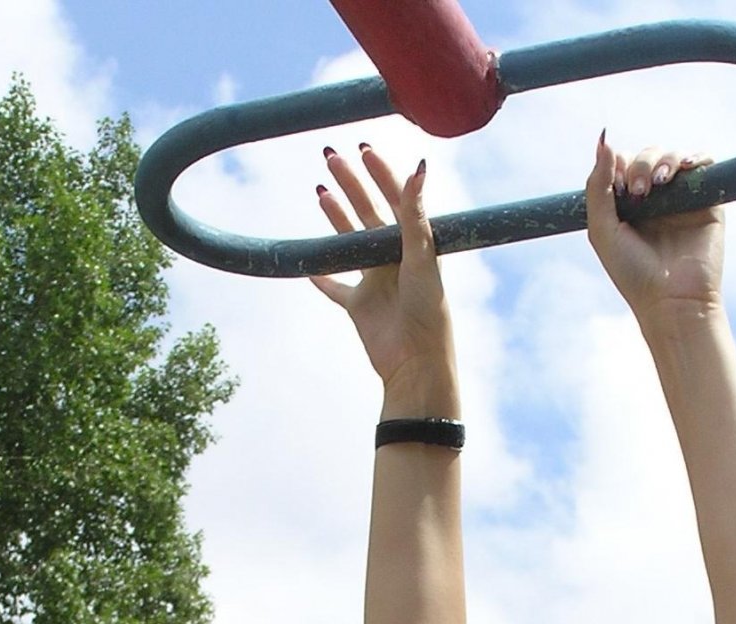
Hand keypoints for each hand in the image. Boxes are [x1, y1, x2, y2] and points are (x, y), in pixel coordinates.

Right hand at [311, 146, 457, 409]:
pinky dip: (320, 276)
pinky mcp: (358, 307)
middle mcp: (394, 259)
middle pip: (368, 214)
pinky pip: (335, 287)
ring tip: (320, 191)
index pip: (395, 200)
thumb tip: (419, 166)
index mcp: (414, 245)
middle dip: (351, 185)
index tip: (364, 150)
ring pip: (348, 243)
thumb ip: (416, 213)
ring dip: (335, 218)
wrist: (415, 361)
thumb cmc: (428, 310)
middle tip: (331, 157)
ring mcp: (374, 282)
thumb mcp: (422, 257)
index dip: (381, 174)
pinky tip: (307, 263)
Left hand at [586, 136, 724, 323]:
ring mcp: (682, 199)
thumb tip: (604, 140)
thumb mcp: (602, 230)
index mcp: (629, 206)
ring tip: (660, 184)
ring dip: (663, 160)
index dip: (618, 165)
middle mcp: (656, 200)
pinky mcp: (708, 201)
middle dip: (641, 165)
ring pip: (673, 156)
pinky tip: (684, 168)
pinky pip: (704, 163)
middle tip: (640, 193)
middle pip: (648, 155)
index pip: (623, 164)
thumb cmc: (633, 273)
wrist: (672, 301)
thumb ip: (597, 186)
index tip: (618, 187)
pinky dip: (695, 157)